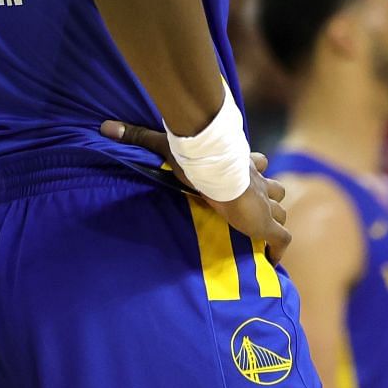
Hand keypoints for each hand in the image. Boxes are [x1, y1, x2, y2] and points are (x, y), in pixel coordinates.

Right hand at [100, 121, 290, 264]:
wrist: (219, 171)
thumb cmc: (198, 158)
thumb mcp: (165, 146)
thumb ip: (138, 135)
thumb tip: (105, 127)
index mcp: (241, 166)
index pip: (257, 164)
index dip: (256, 171)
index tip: (251, 178)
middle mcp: (257, 184)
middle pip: (275, 189)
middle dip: (270, 198)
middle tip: (258, 212)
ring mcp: (264, 205)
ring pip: (281, 213)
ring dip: (275, 223)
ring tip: (263, 237)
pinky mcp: (266, 225)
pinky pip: (281, 240)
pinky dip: (278, 250)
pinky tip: (271, 261)